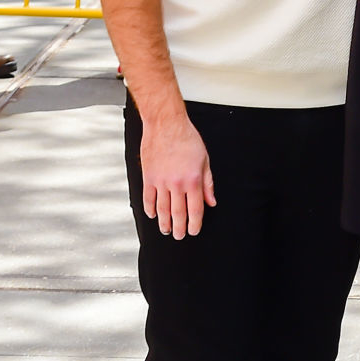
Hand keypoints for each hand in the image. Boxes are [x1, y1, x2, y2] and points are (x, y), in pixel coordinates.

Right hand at [140, 115, 215, 239]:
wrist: (166, 124)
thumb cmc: (188, 138)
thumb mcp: (205, 159)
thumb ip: (208, 183)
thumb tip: (211, 202)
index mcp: (193, 180)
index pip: (196, 209)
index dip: (195, 223)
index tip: (194, 231)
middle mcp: (177, 183)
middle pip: (178, 213)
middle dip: (179, 228)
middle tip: (179, 236)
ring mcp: (161, 181)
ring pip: (162, 209)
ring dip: (164, 223)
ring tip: (166, 231)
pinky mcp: (149, 177)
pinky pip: (148, 198)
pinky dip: (150, 209)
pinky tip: (153, 215)